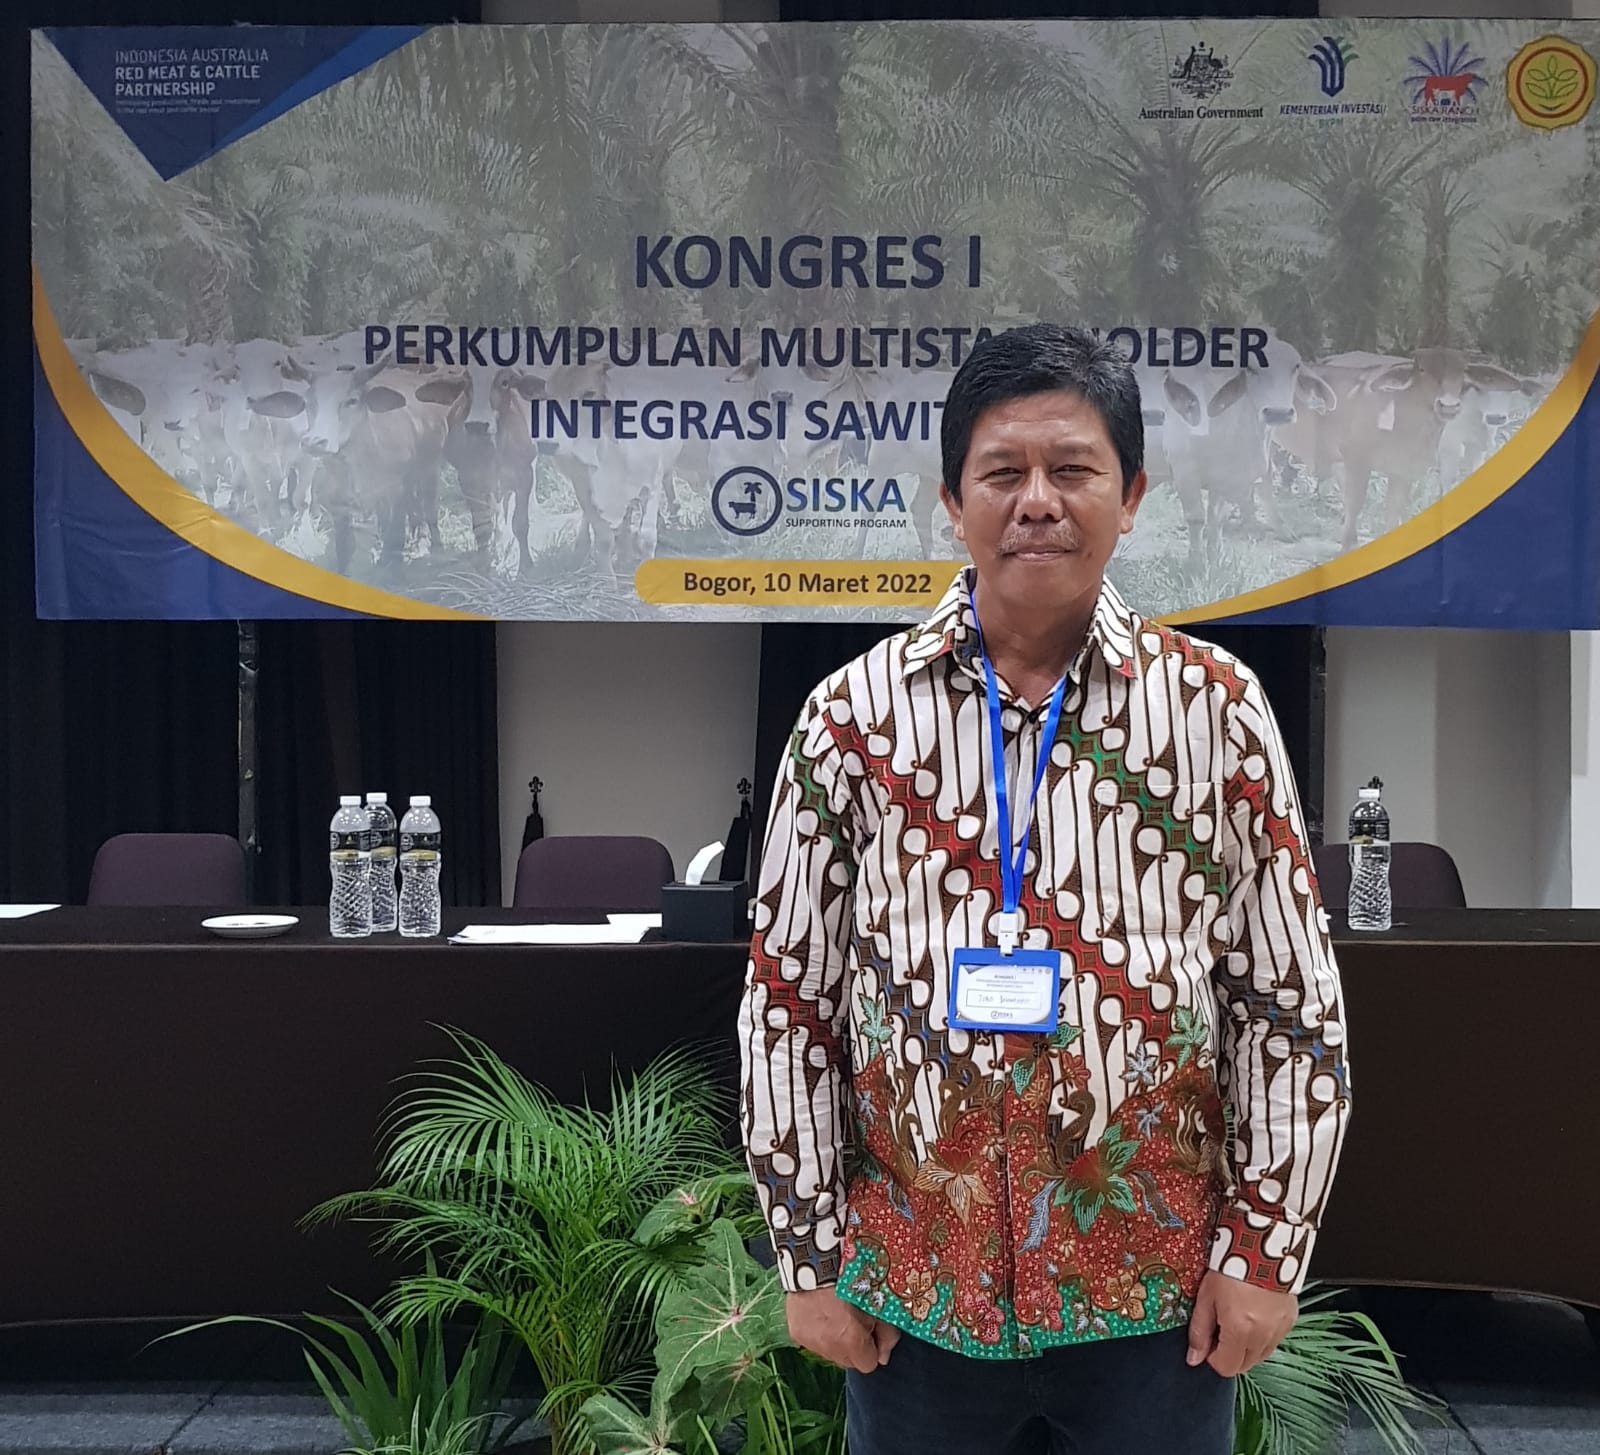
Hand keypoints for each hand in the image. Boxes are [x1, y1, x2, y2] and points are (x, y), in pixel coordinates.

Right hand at [786, 1288, 900, 1374]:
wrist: (816, 1261)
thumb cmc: (850, 1279)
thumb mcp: (877, 1303)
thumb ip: (887, 1334)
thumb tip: (884, 1358)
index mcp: (851, 1341)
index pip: (868, 1364)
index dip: (871, 1348)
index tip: (869, 1330)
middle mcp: (829, 1347)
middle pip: (848, 1361)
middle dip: (853, 1346)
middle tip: (853, 1320)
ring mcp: (811, 1342)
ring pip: (830, 1353)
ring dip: (835, 1340)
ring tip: (836, 1314)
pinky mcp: (796, 1334)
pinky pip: (813, 1342)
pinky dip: (819, 1332)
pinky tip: (821, 1313)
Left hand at [1186, 1271, 1295, 1376]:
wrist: (1262, 1247)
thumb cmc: (1230, 1267)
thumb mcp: (1206, 1296)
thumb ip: (1199, 1331)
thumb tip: (1193, 1358)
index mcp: (1240, 1331)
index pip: (1226, 1367)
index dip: (1212, 1358)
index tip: (1208, 1342)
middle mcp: (1263, 1336)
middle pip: (1244, 1365)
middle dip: (1229, 1355)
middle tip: (1220, 1330)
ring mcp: (1279, 1330)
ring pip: (1260, 1356)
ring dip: (1246, 1347)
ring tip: (1237, 1320)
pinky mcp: (1290, 1321)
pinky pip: (1273, 1341)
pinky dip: (1262, 1337)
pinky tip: (1254, 1315)